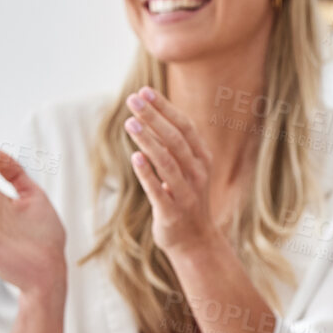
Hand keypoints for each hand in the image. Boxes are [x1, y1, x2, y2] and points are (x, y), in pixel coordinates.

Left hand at [123, 87, 220, 259]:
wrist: (195, 240)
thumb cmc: (185, 198)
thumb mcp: (187, 169)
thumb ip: (174, 146)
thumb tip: (151, 113)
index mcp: (202, 158)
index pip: (184, 126)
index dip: (164, 108)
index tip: (144, 91)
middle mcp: (198, 173)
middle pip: (175, 139)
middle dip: (153, 117)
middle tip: (133, 100)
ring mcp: (187, 193)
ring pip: (167, 161)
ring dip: (148, 140)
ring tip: (130, 123)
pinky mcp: (172, 212)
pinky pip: (158, 189)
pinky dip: (147, 173)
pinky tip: (135, 157)